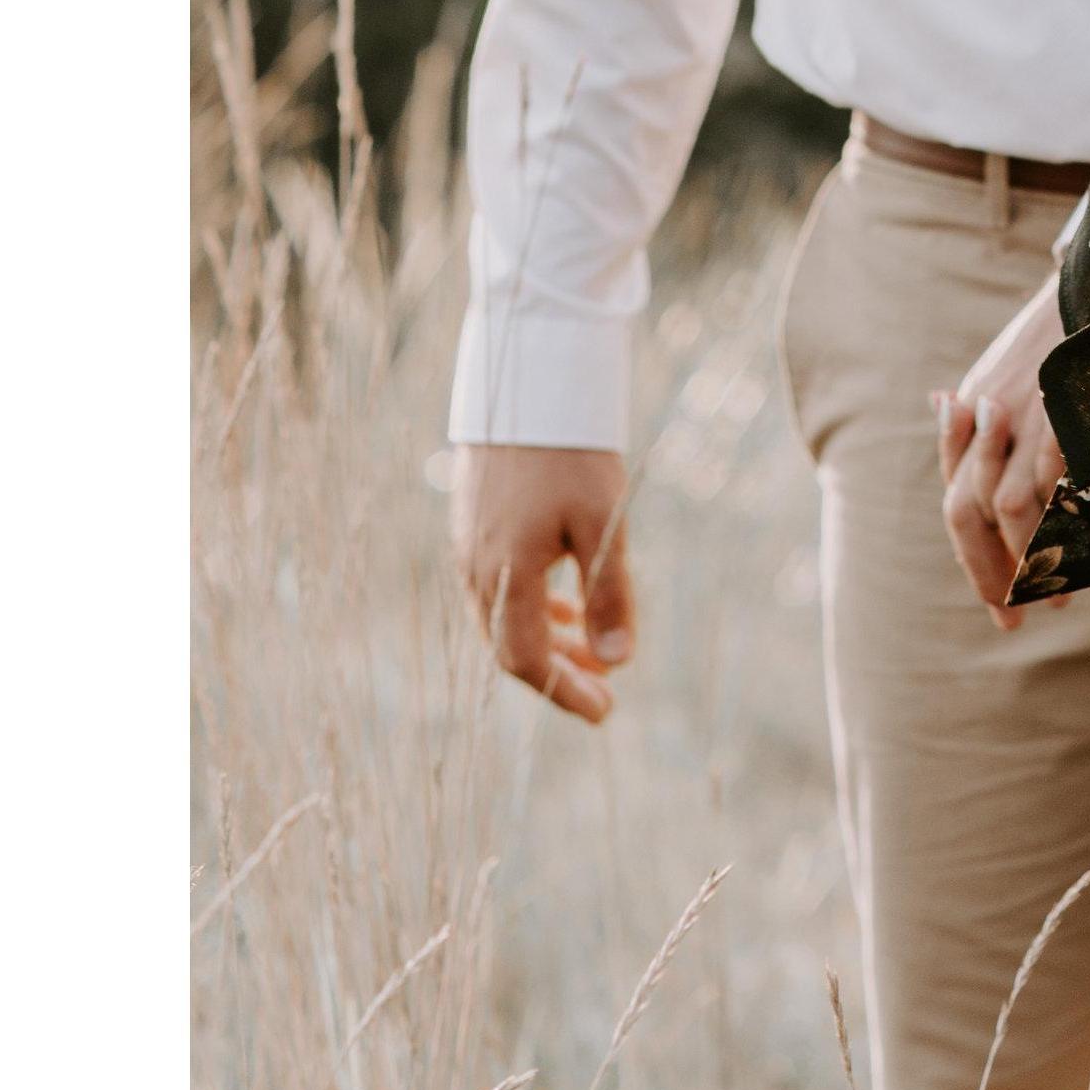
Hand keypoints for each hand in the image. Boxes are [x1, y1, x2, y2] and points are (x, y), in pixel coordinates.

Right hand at [448, 444, 633, 722]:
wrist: (524, 378)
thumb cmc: (570, 449)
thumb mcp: (603, 519)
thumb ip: (609, 592)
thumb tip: (619, 661)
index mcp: (505, 575)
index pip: (526, 661)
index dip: (565, 693)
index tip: (605, 711)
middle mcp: (477, 569)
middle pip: (511, 646)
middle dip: (559, 674)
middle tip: (604, 691)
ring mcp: (470, 546)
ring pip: (504, 617)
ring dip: (548, 640)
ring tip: (592, 651)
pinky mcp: (473, 523)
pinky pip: (499, 587)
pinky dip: (533, 607)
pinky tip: (565, 602)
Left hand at [938, 278, 1070, 627]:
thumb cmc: (1060, 329)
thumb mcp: (1006, 359)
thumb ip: (980, 400)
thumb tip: (943, 406)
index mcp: (974, 406)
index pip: (958, 501)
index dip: (974, 560)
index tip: (999, 603)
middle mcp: (990, 415)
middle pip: (969, 513)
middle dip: (988, 575)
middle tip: (1012, 620)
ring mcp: (1028, 416)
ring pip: (1007, 508)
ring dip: (1030, 561)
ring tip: (1059, 598)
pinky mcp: (1067, 415)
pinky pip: (1059, 486)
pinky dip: (1072, 528)